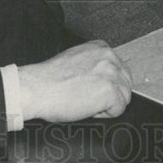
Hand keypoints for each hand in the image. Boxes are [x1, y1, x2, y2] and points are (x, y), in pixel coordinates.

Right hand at [17, 40, 131, 121]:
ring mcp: (111, 73)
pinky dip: (104, 115)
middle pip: (125, 83)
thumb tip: (104, 76)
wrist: (36, 88)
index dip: (106, 84)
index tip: (92, 89)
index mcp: (101, 48)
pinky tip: (87, 108)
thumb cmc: (49, 79)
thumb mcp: (77, 59)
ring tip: (86, 102)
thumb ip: (95, 63)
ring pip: (124, 97)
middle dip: (111, 95)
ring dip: (107, 105)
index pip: (120, 70)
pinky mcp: (110, 91)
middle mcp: (109, 57)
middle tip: (88, 97)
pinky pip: (118, 110)